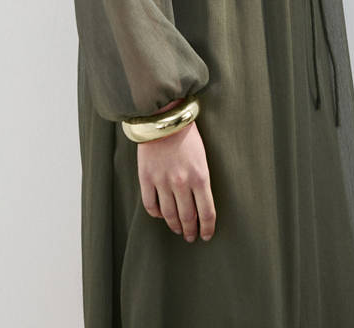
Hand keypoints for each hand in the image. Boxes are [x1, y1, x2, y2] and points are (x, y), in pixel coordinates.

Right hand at [136, 105, 215, 242]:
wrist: (164, 117)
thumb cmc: (187, 136)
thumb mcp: (202, 158)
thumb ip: (201, 181)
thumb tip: (200, 204)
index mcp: (200, 177)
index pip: (206, 213)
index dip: (207, 228)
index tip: (206, 235)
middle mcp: (182, 183)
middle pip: (188, 217)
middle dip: (191, 230)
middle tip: (191, 236)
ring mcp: (162, 181)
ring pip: (169, 215)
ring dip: (175, 226)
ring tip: (178, 230)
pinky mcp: (146, 178)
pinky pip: (151, 205)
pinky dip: (156, 214)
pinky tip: (160, 214)